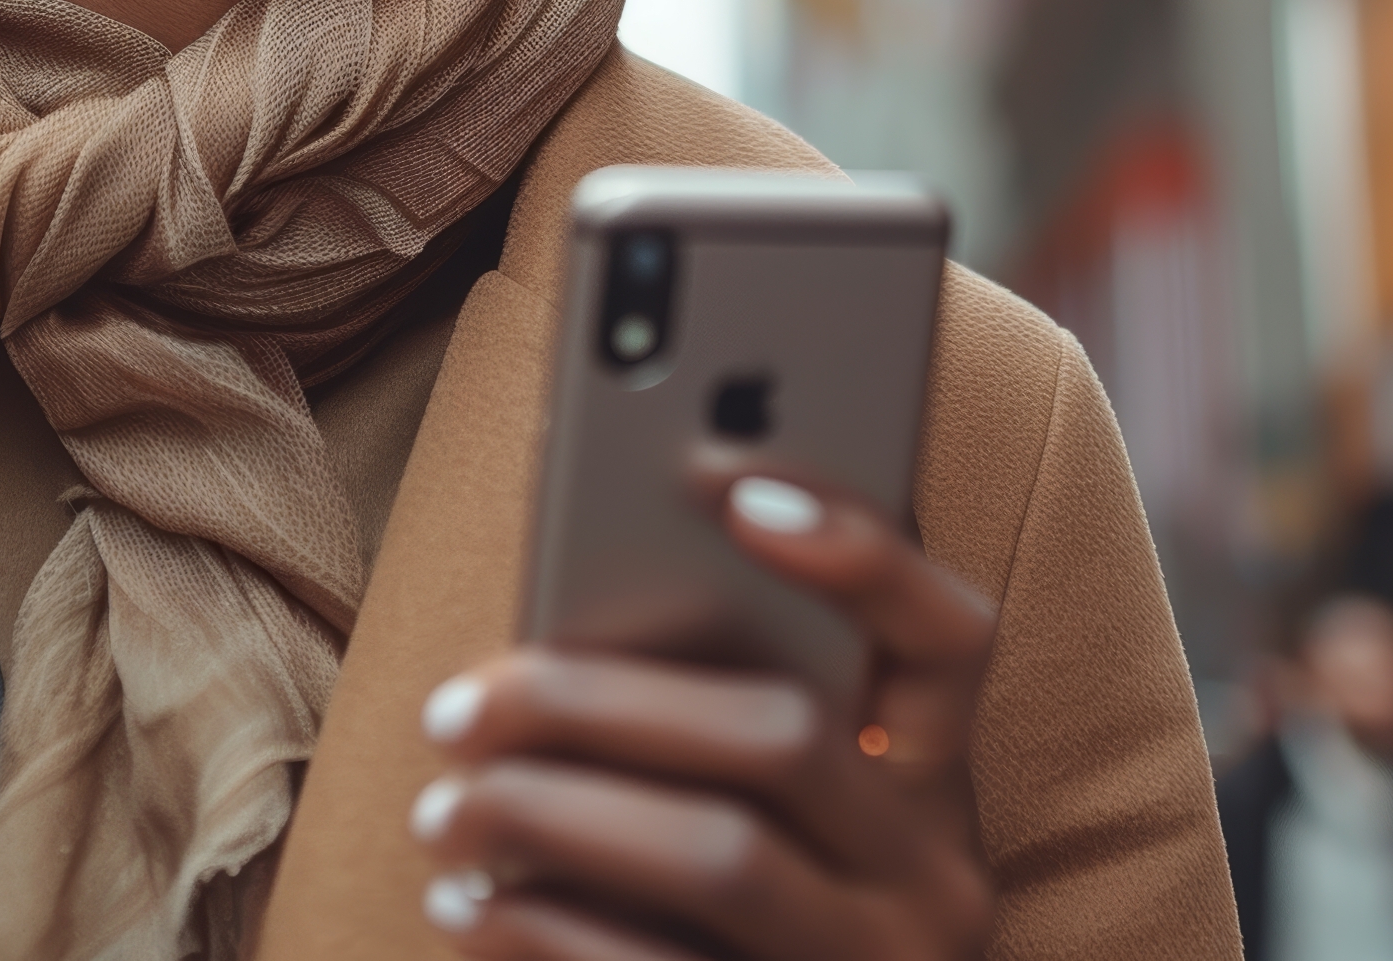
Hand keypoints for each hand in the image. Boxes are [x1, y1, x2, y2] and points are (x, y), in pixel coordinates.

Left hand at [409, 468, 998, 959]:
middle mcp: (932, 879)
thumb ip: (712, 710)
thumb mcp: (765, 819)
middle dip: (598, 701)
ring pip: (721, 854)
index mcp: (932, 785)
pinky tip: (463, 907)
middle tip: (459, 708)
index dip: (857, 548)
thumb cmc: (723, 922)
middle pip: (786, 735)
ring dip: (551, 817)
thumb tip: (572, 618)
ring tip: (444, 811)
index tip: (724, 476)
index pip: (948, 634)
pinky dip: (540, 930)